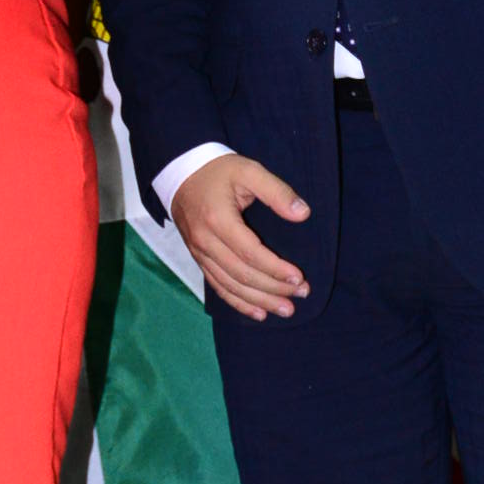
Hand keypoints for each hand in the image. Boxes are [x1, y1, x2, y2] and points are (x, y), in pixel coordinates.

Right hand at [171, 152, 310, 318]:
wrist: (180, 174)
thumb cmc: (218, 171)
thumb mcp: (249, 171)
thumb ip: (276, 191)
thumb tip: (303, 214)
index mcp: (218, 220)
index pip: (250, 254)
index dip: (275, 269)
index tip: (299, 277)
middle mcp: (205, 242)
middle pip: (241, 274)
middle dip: (273, 288)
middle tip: (301, 294)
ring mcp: (199, 253)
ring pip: (230, 285)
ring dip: (260, 301)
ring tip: (286, 309)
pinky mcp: (198, 259)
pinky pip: (218, 286)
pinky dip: (238, 303)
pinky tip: (258, 312)